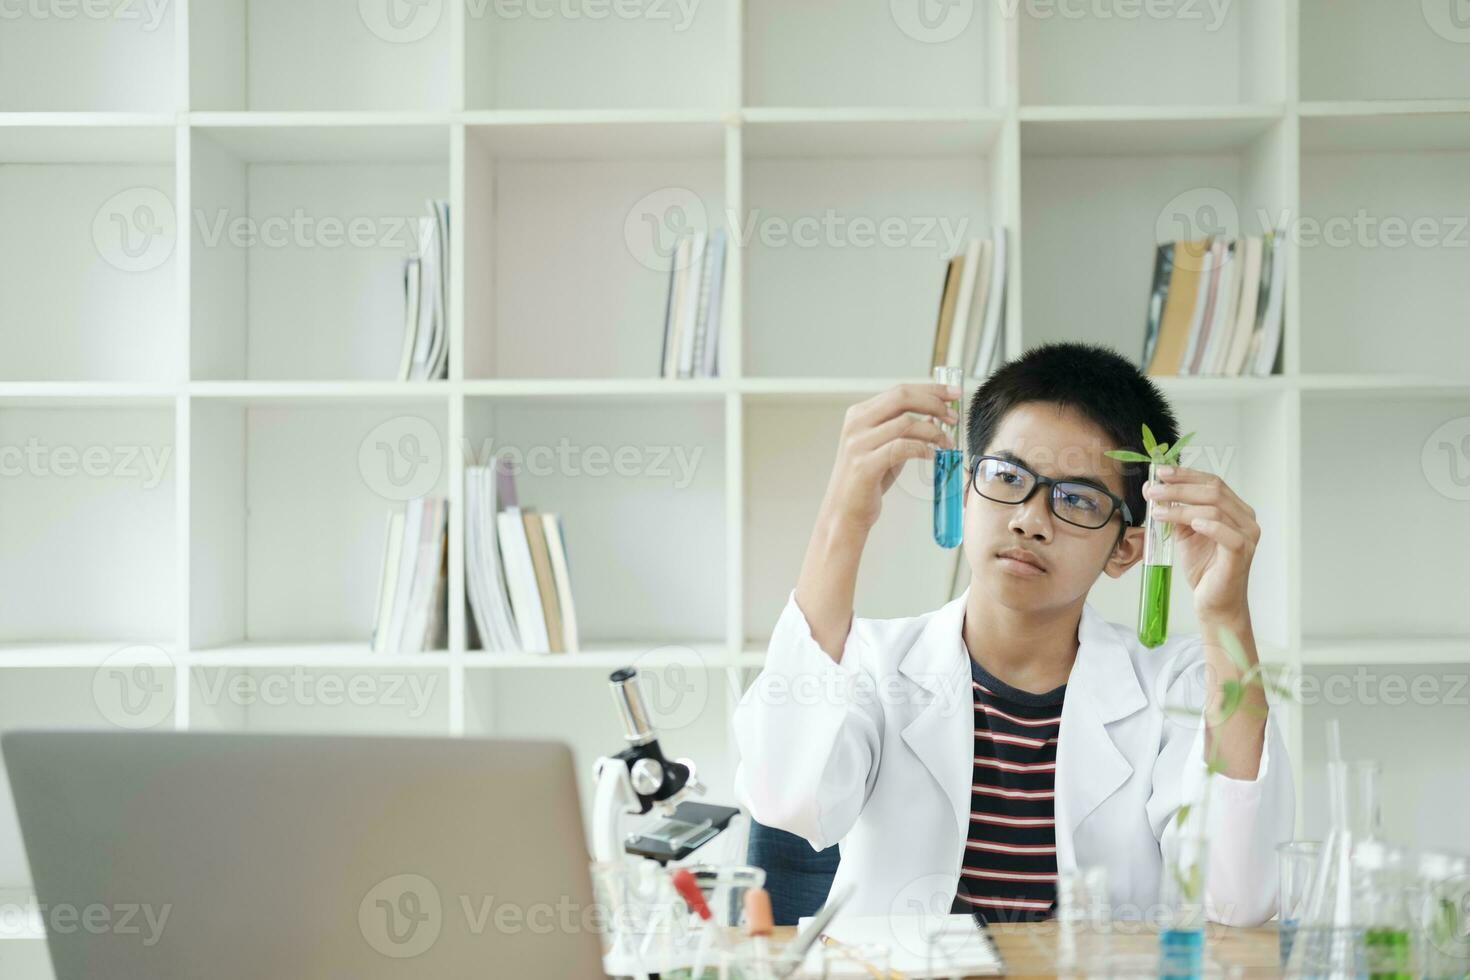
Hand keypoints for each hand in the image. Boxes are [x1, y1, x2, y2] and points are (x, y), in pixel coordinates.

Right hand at [818, 382, 958, 533]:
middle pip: (902, 397)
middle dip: (934, 402)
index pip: (900, 391)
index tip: (953, 393)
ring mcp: (858, 444)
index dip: (931, 390)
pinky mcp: (865, 465)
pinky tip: (932, 455)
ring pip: (906, 423)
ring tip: (946, 443)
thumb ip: (905, 430)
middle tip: (953, 417)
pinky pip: (902, 447)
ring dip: (933, 431)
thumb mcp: (885, 448)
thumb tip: (935, 415)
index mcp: (859, 414)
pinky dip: (923, 449)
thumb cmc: (867, 481)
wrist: (844, 512)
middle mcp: (856, 424)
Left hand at [1143, 466, 1258, 622]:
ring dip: (1182, 507)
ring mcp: (1247, 536)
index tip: (1160, 472)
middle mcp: (1245, 519)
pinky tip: (1192, 523)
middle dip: (1179, 488)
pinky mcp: (1242, 554)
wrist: (1214, 602)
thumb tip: (1153, 489)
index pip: (1212, 482)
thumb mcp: (1185, 533)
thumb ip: (1175, 511)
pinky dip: (1210, 525)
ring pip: (1215, 509)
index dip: (1186, 475)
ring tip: (1158, 511)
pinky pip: (1228, 534)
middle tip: (1153, 490)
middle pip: (1213, 492)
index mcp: (1235, 509)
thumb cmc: (1204, 568)